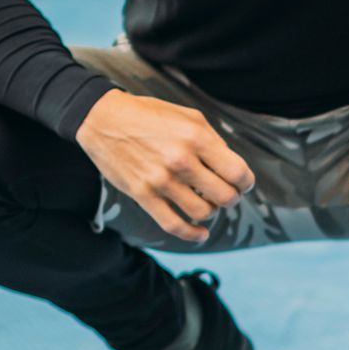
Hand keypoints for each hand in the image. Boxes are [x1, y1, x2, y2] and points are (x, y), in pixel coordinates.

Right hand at [74, 89, 254, 242]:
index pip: (238, 173)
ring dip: (211, 212)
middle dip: (231, 198)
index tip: (242, 183)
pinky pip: (173, 225)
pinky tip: (201, 233)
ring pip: (203, 213)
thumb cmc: (150, 115)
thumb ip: (214, 141)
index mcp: (196, 138)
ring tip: (207, 203)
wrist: (102, 119)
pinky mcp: (143, 195)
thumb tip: (232, 168)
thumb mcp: (189, 116)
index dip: (246, 182)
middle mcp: (180, 160)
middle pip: (225, 196)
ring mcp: (160, 180)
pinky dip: (192, 234)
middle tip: (225, 193)